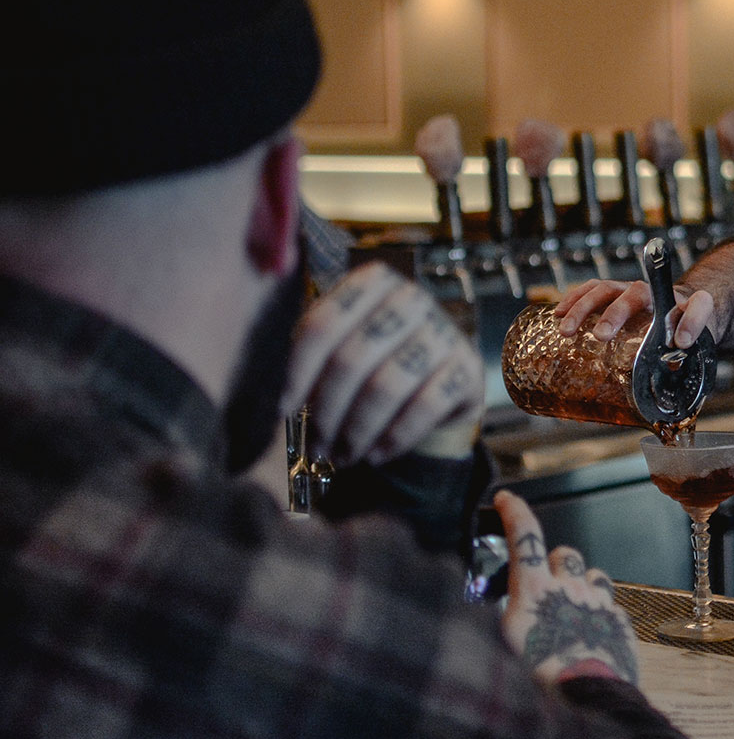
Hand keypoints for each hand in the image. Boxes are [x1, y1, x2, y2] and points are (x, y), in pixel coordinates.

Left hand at [283, 262, 483, 464]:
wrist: (436, 382)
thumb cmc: (374, 363)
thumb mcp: (339, 346)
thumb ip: (307, 355)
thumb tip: (261, 393)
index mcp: (371, 283)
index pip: (322, 324)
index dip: (297, 372)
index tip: (281, 410)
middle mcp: (411, 298)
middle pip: (353, 358)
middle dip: (327, 411)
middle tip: (315, 445)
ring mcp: (444, 331)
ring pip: (387, 386)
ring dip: (357, 430)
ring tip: (341, 456)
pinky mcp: (467, 368)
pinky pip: (425, 407)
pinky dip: (394, 437)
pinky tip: (376, 454)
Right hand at [494, 490, 639, 686]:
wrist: (587, 704)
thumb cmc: (538, 682)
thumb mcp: (504, 647)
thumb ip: (504, 616)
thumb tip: (500, 604)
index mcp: (534, 590)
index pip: (524, 535)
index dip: (515, 512)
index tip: (507, 500)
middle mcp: (569, 587)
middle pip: (563, 553)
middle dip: (552, 563)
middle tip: (544, 588)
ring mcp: (598, 602)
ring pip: (593, 574)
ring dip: (580, 585)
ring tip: (571, 611)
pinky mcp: (620, 621)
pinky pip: (610, 604)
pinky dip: (598, 612)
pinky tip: (590, 634)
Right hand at [553, 278, 716, 348]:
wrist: (673, 311)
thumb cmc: (680, 328)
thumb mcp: (692, 340)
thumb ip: (690, 342)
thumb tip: (681, 344)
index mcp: (680, 306)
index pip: (695, 304)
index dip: (693, 320)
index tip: (684, 342)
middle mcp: (651, 294)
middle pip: (635, 293)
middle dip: (616, 313)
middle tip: (601, 335)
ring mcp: (627, 292)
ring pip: (605, 289)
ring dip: (583, 306)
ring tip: (565, 330)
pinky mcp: (609, 295)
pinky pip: (590, 291)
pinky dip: (573, 299)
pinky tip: (557, 314)